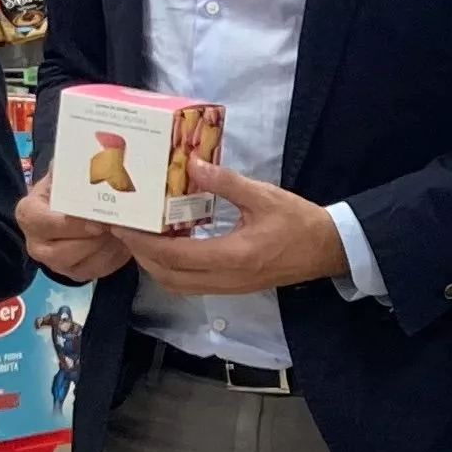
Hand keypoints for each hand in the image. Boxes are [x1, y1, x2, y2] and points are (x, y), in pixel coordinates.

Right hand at [18, 175, 129, 282]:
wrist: (65, 212)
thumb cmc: (63, 190)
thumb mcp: (62, 175)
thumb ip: (70, 168)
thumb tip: (89, 158)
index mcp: (29, 215)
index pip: (47, 223)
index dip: (74, 224)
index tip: (99, 220)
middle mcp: (36, 244)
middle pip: (66, 249)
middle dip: (95, 238)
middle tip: (118, 226)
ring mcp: (54, 264)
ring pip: (84, 263)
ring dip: (107, 248)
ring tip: (123, 231)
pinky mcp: (74, 274)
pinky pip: (97, 271)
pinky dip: (114, 258)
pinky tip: (123, 242)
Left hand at [123, 163, 349, 297]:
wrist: (327, 249)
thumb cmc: (298, 221)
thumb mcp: (263, 195)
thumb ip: (226, 182)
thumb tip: (192, 164)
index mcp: (234, 255)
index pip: (176, 256)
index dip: (144, 244)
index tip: (124, 226)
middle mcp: (227, 278)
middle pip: (169, 277)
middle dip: (142, 257)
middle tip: (127, 232)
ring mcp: (230, 287)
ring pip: (179, 286)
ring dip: (156, 267)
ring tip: (143, 240)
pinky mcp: (233, 288)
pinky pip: (193, 286)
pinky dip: (173, 271)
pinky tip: (170, 249)